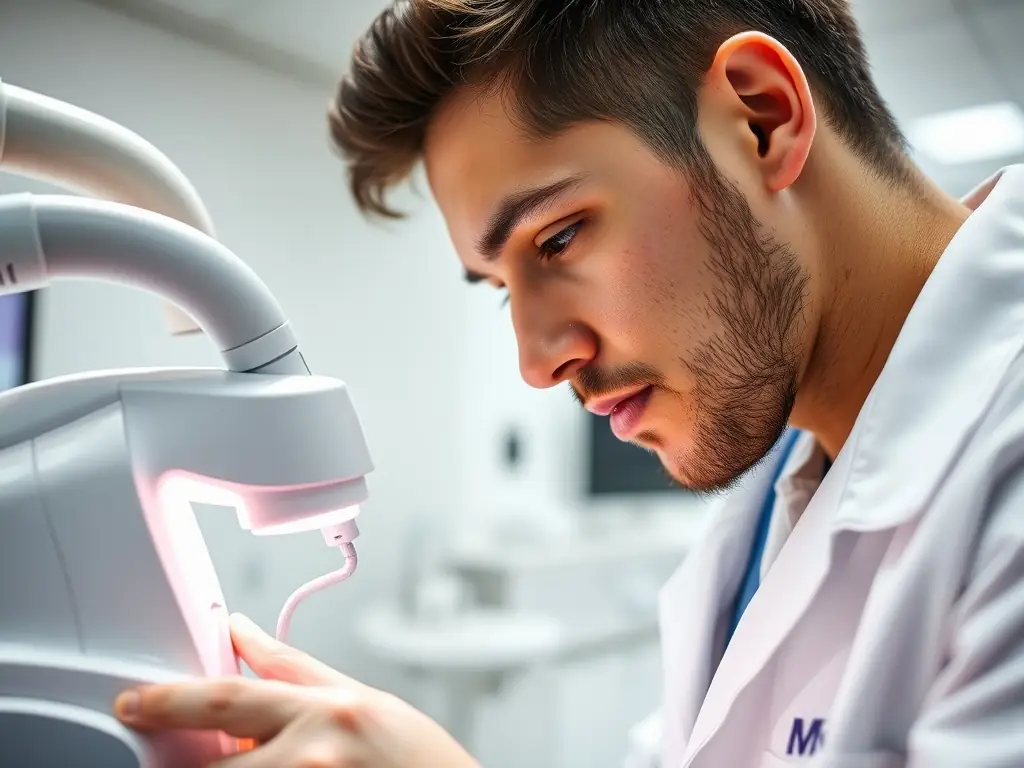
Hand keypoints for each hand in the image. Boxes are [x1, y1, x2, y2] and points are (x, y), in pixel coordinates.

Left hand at [113, 613, 478, 767]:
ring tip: (254, 755)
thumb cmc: (416, 757)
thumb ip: (294, 668)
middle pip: (214, 763)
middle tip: (165, 746)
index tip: (134, 702)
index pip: (229, 698)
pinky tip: (268, 767)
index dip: (171, 699)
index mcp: (326, 710)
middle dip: (181, 761)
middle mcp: (314, 754)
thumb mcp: (360, 699)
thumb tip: (243, 632)